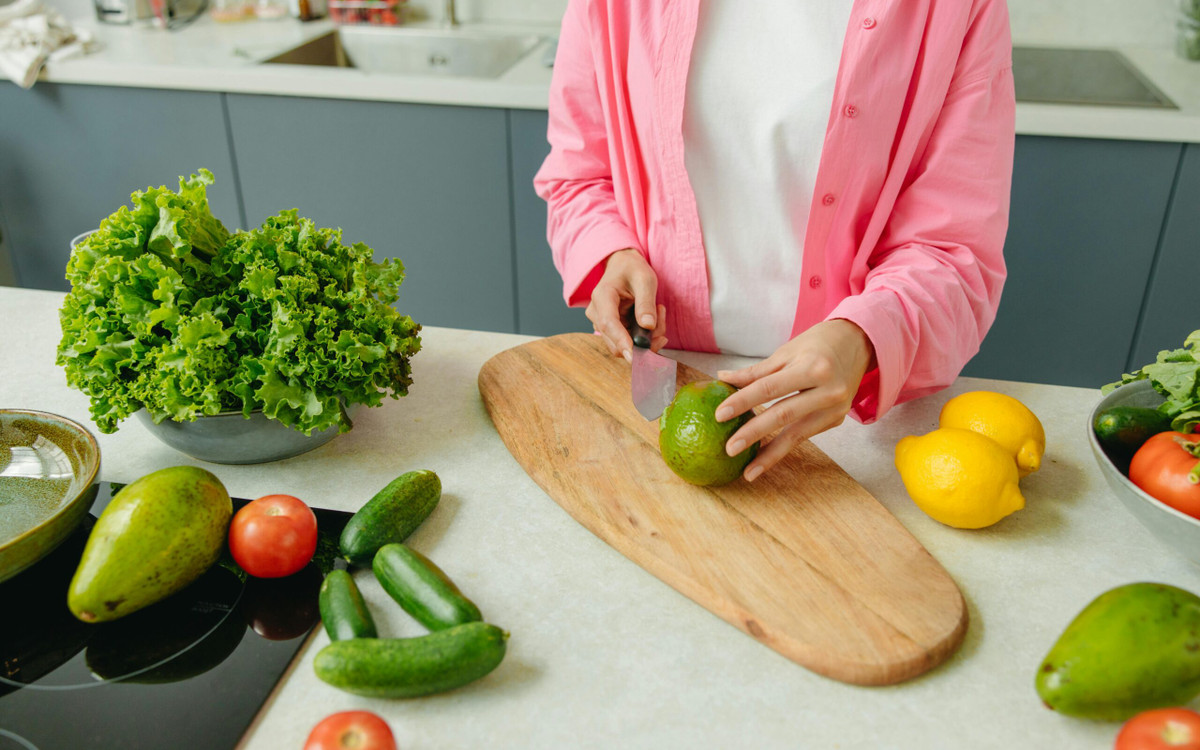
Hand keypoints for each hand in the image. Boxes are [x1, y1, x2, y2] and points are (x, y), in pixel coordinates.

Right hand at [586, 248, 667, 360]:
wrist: (623, 267)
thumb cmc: (632, 270)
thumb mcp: (645, 280)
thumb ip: (646, 302)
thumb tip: (648, 326)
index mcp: (602, 296)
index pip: (608, 322)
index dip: (620, 340)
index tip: (634, 355)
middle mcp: (597, 313)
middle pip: (615, 341)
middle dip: (643, 341)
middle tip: (662, 323)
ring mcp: (602, 324)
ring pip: (624, 345)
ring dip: (647, 338)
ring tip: (659, 314)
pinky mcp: (611, 330)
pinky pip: (629, 343)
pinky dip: (644, 337)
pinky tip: (653, 320)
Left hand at [714, 319, 874, 481]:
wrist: (858, 345)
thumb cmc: (817, 345)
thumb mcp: (786, 352)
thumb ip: (756, 371)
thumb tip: (722, 378)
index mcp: (813, 367)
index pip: (769, 388)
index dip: (742, 401)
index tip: (720, 415)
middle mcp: (828, 390)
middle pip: (783, 414)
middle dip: (754, 433)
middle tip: (730, 448)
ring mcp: (835, 408)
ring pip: (796, 435)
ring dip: (770, 454)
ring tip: (748, 471)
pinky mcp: (836, 420)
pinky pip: (804, 435)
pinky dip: (783, 447)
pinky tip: (765, 459)